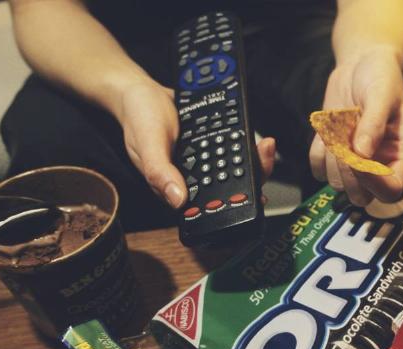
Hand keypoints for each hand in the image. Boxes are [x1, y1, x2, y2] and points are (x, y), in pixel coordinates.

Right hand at [116, 81, 275, 207]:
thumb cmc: (137, 120)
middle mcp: (195, 175)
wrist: (141, 92)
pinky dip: (245, 141)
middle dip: (253, 174)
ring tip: (265, 146)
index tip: (256, 195)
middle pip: (231, 183)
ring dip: (253, 157)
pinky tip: (255, 136)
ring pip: (236, 165)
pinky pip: (232, 145)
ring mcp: (205, 158)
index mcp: (179, 185)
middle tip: (265, 158)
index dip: (235, 202)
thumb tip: (177, 200)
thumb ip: (159, 172)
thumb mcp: (146, 145)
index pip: (211, 202)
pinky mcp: (211, 141)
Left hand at [309, 47, 402, 205]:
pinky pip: (318, 168)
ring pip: (336, 184)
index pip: (391, 191)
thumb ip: (374, 122)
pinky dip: (318, 153)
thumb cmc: (381, 76)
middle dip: (349, 175)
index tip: (360, 160)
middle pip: (361, 197)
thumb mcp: (382, 93)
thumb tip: (362, 153)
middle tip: (345, 143)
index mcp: (399, 155)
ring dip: (332, 159)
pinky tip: (327, 132)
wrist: (361, 64)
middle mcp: (378, 165)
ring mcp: (354, 163)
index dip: (375, 183)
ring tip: (340, 128)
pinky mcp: (333, 155)